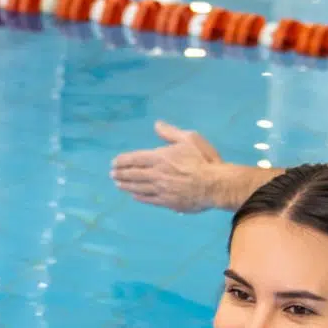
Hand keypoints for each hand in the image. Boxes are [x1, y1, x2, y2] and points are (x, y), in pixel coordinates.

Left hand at [111, 121, 227, 212]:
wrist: (215, 184)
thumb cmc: (204, 159)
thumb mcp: (189, 138)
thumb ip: (170, 133)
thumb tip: (156, 125)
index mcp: (159, 157)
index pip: (134, 159)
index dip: (122, 161)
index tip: (114, 163)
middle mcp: (156, 174)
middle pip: (133, 174)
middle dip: (121, 174)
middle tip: (112, 174)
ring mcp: (160, 189)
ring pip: (138, 188)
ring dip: (126, 186)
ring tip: (118, 185)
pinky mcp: (167, 202)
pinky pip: (149, 199)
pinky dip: (139, 197)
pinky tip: (134, 196)